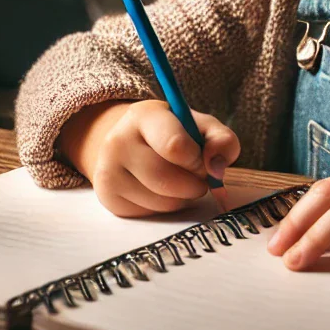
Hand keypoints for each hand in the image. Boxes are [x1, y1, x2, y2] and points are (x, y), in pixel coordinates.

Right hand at [60, 99, 239, 217]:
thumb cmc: (174, 133)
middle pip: (166, 179)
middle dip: (193, 184)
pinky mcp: (108, 197)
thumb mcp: (200, 126)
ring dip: (182, 198)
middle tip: (199, 176)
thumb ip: (221, 140)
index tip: (203, 159)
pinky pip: (149, 215)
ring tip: (180, 181)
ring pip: (161, 202)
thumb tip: (217, 168)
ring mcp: (108, 170)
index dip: (198, 160)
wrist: (131, 141)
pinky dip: (166, 208)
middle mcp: (118, 140)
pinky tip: (162, 191)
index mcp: (144, 115)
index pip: (175, 145)